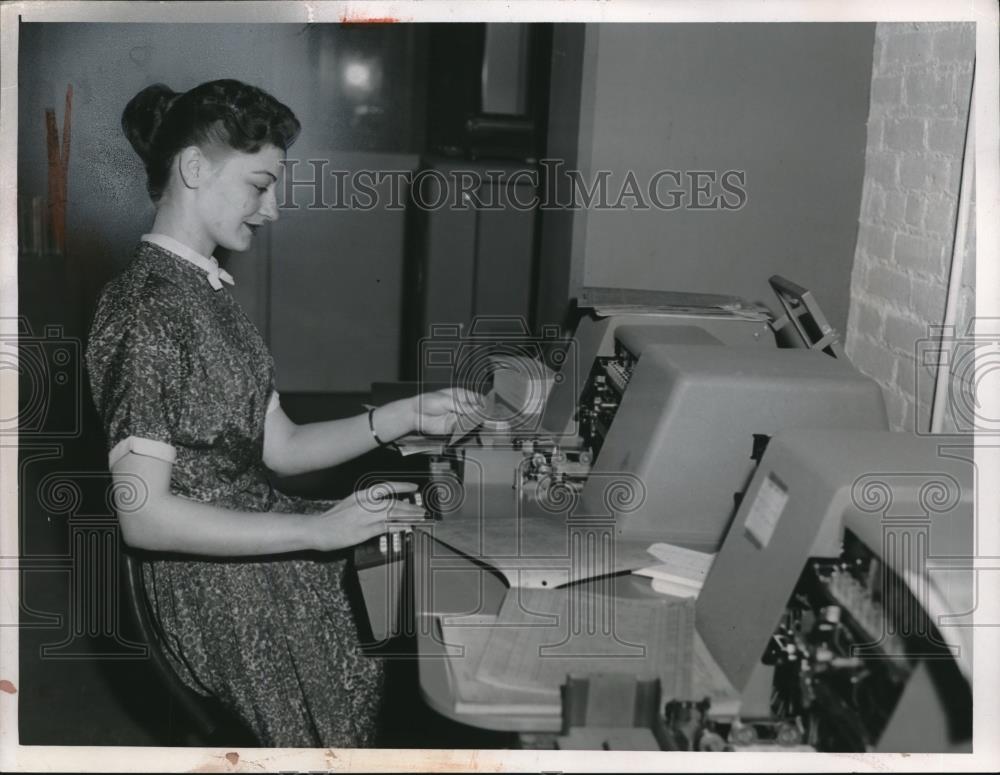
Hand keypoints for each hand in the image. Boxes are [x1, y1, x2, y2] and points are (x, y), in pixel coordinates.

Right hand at [310, 481, 426, 550]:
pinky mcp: (363, 531)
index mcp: (361, 495)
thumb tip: (381, 507)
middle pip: (393, 502)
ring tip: (420, 518)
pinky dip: (398, 527)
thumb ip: (365, 504)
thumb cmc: (331, 519)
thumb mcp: (349, 504)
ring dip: (408, 516)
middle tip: (422, 509)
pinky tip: (407, 528)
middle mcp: (364, 503)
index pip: (386, 487)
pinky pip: (385, 527)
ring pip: (392, 514)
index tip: (414, 486)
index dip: (402, 486)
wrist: (316, 529)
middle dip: (410, 506)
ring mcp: (364, 517)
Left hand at [411, 388, 485, 435]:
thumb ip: (461, 406)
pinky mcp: (454, 427)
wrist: (415, 414)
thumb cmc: (427, 401)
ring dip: (476, 423)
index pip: (477, 399)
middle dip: (482, 415)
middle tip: (485, 418)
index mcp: (461, 395)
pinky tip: (468, 428)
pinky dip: (467, 430)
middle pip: (477, 411)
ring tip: (476, 423)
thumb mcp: (446, 401)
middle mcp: (461, 406)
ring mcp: (458, 417)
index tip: (489, 409)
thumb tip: (475, 409)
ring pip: (472, 421)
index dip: (484, 403)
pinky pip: (464, 429)